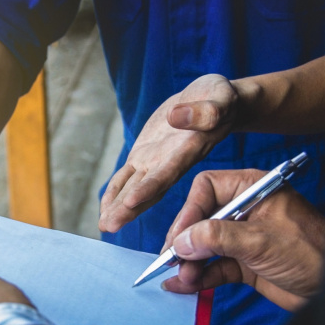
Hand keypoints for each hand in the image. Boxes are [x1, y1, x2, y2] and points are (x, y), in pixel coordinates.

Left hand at [99, 74, 238, 232]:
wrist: (214, 103)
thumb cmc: (221, 100)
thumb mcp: (221, 98)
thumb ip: (207, 111)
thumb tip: (176, 117)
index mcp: (188, 151)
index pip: (166, 173)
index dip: (149, 188)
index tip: (130, 201)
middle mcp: (171, 163)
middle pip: (147, 190)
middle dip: (127, 209)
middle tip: (108, 226)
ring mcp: (156, 161)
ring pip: (134, 187)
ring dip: (118, 207)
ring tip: (103, 225)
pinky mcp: (145, 155)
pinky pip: (127, 176)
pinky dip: (115, 191)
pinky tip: (105, 208)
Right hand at [161, 170, 324, 311]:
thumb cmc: (311, 254)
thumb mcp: (260, 240)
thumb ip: (217, 237)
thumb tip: (181, 241)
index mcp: (254, 190)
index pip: (208, 188)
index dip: (189, 210)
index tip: (179, 236)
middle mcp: (246, 211)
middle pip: (201, 218)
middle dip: (185, 240)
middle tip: (173, 260)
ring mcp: (244, 238)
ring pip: (204, 245)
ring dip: (190, 262)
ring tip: (182, 278)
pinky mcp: (245, 264)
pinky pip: (213, 267)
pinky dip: (198, 277)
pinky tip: (182, 287)